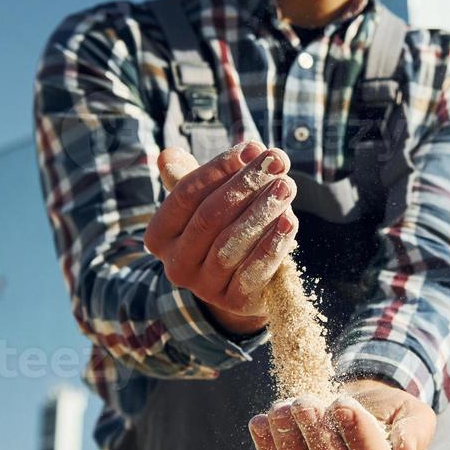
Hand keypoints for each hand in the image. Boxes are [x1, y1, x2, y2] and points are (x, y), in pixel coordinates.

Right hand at [144, 141, 299, 334]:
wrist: (243, 282)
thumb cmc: (224, 227)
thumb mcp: (205, 201)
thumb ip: (191, 177)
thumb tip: (169, 155)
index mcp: (160, 236)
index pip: (185, 194)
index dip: (218, 168)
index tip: (251, 147)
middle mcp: (176, 265)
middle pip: (210, 217)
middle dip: (246, 185)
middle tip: (277, 161)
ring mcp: (204, 288)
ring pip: (232, 243)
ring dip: (262, 210)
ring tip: (287, 185)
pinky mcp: (235, 302)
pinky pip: (254, 271)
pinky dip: (272, 245)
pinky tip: (289, 221)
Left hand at [247, 379, 436, 449]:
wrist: (367, 411)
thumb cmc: (394, 415)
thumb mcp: (415, 416)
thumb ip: (416, 433)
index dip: (357, 436)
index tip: (343, 405)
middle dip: (317, 436)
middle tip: (305, 404)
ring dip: (288, 440)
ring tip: (282, 408)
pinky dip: (266, 447)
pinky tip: (260, 422)